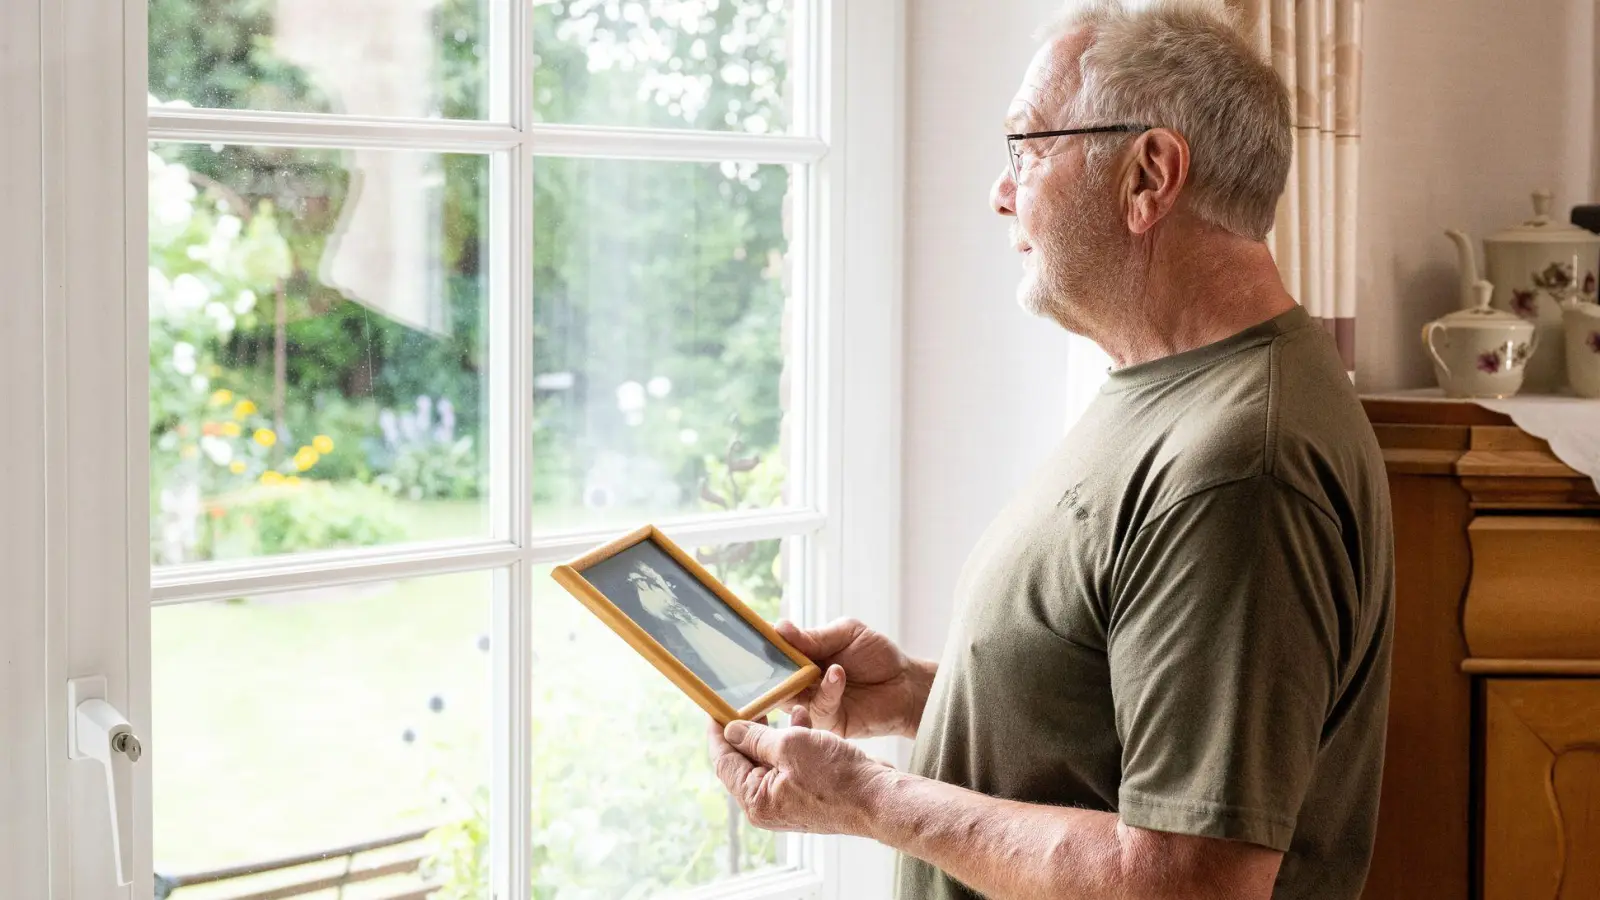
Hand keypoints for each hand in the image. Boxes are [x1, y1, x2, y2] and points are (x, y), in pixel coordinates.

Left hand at [708, 707, 894, 836]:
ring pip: (770, 759)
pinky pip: (790, 764)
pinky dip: (793, 742)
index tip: (714, 707)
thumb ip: (756, 737)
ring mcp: (788, 801)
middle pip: (744, 760)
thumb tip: (731, 730)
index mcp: (756, 800)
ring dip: (774, 732)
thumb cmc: (837, 777)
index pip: (723, 761)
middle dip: (748, 729)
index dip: (717, 731)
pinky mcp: (807, 794)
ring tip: (781, 705)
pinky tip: (804, 720)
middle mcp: (768, 805)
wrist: (879, 798)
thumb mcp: (790, 746)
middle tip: (747, 700)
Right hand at [775, 618, 933, 738]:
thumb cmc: (876, 655)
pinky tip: (838, 674)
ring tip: (822, 664)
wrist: (906, 683)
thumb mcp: (846, 634)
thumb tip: (781, 628)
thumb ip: (814, 637)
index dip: (761, 646)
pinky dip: (827, 690)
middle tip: (772, 658)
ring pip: (791, 698)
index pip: (774, 653)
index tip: (749, 637)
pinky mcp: (830, 722)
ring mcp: (814, 703)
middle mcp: (802, 682)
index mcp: (803, 658)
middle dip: (772, 670)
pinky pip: (819, 709)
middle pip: (774, 680)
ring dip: (801, 681)